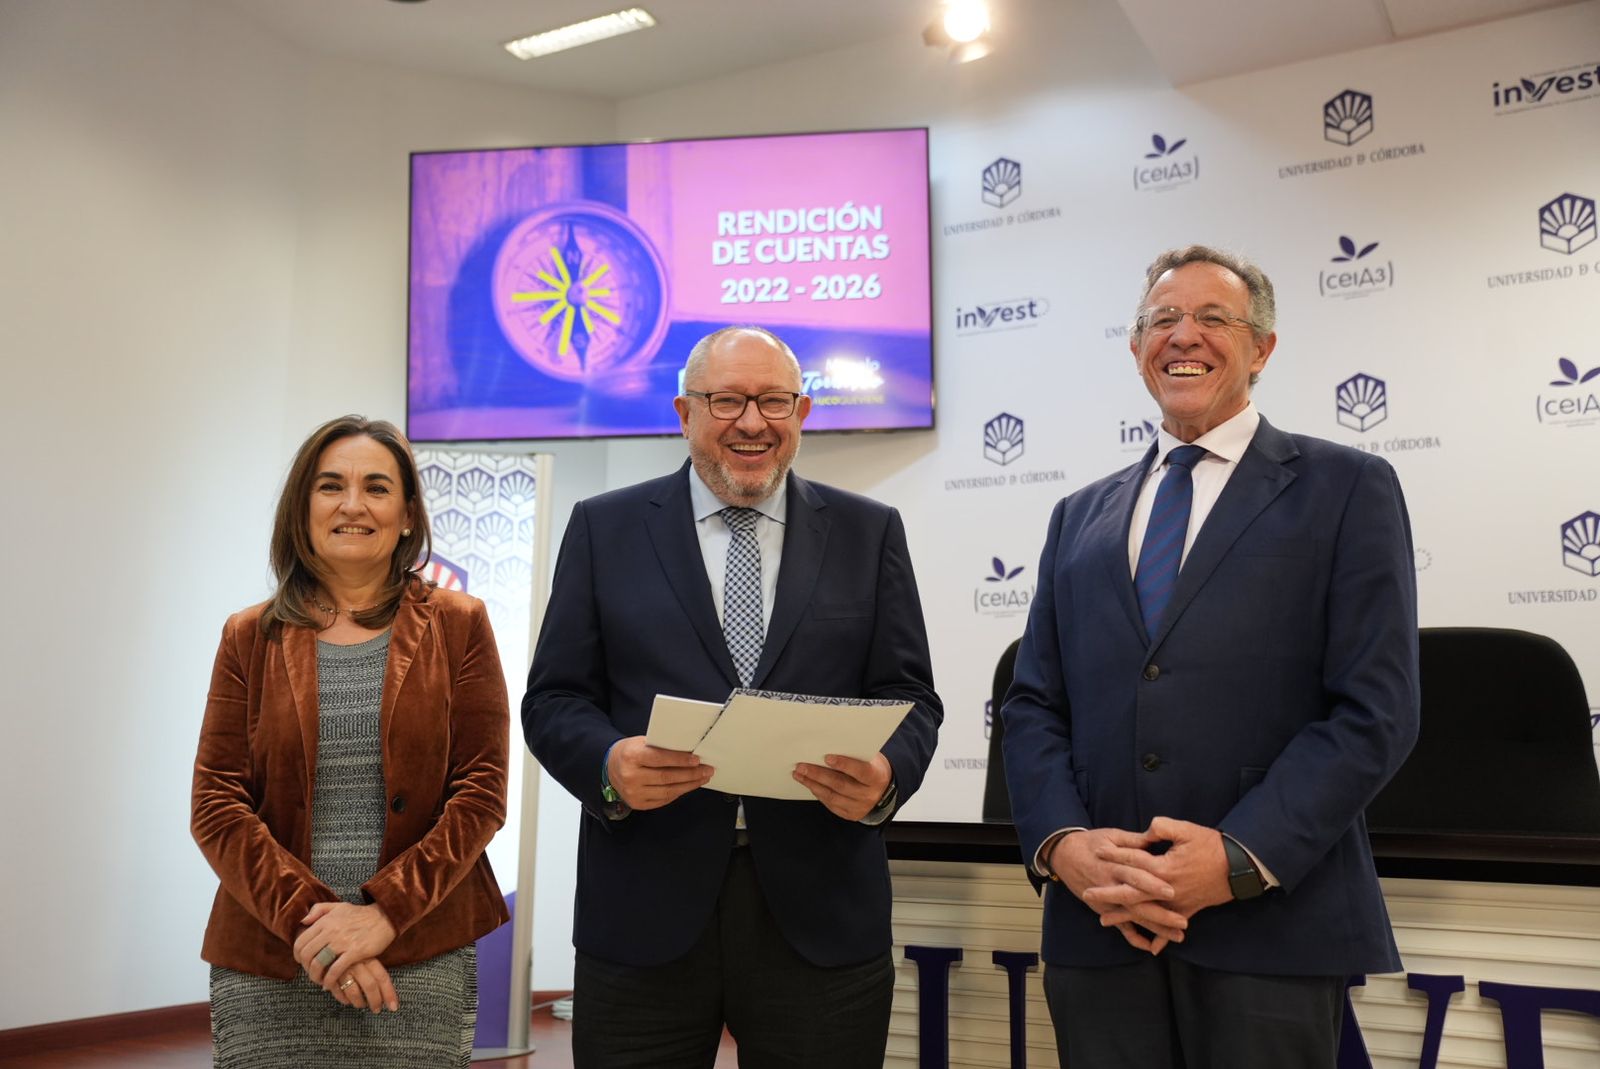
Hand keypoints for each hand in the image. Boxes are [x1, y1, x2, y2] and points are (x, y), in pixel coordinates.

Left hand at [294, 902, 396, 993]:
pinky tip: (329, 984)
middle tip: (311, 972)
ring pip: (318, 963)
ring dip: (315, 976)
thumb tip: (303, 921)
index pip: (301, 941)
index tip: (302, 962)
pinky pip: (335, 970)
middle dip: (305, 967)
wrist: (385, 917)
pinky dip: (329, 980)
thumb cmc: (361, 914)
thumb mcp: (338, 906)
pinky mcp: (354, 952)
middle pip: (306, 954)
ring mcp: (342, 942)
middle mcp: (330, 931)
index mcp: (325, 921)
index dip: (297, 955)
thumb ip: (318, 910)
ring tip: (319, 980)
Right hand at [327, 957, 399, 1012]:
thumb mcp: (363, 954)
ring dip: (358, 1002)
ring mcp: (343, 969)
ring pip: (354, 992)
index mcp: (368, 957)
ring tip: (361, 1005)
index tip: (393, 1006)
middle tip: (376, 1009)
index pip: (382, 977)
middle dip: (375, 1001)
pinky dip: (343, 999)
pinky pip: (338, 992)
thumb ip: (372, 969)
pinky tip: (347, 1000)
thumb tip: (384, 989)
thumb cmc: (349, 951)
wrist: (325, 942)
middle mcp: (357, 963)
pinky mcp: (329, 975)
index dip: (389, 993)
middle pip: (370, 986)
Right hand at [607, 736, 713, 809]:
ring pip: (667, 791)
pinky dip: (678, 793)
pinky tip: (688, 786)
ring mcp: (633, 793)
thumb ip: (661, 747)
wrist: (610, 767)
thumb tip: (688, 751)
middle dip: (690, 774)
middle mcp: (631, 776)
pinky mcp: (637, 804)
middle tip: (706, 770)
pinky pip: (663, 800)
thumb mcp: (641, 742)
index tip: (697, 760)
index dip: (680, 760)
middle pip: (666, 777)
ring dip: (688, 785)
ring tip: (702, 778)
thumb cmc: (630, 752)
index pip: (659, 758)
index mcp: (632, 756)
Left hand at [792, 752, 891, 820]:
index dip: (844, 764)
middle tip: (802, 766)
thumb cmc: (872, 767)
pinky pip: (831, 805)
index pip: (860, 771)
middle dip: (818, 774)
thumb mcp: (870, 758)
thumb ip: (854, 754)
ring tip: (799, 774)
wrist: (883, 789)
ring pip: (832, 796)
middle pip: (841, 785)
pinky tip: (810, 784)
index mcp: (877, 777)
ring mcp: (860, 807)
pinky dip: (818, 794)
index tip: (827, 757)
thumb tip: (828, 745)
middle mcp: (869, 795)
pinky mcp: (851, 815)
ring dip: (813, 784)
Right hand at [1049, 828, 1184, 953]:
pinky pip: (1121, 928)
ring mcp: (1108, 901)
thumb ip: (1133, 841)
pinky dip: (1135, 938)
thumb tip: (1154, 839)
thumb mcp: (1111, 835)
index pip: (1135, 876)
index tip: (1173, 891)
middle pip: (1138, 903)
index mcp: (1114, 865)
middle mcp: (1111, 886)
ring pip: (1134, 918)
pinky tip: (1151, 947)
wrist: (1065, 856)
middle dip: (1161, 914)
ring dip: (1156, 928)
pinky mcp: (1105, 910)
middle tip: (1183, 921)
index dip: (1153, 884)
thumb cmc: (1091, 843)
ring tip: (1179, 936)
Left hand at [1090, 817, 1232, 934]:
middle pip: (1131, 894)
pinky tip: (1149, 948)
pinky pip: (1171, 927)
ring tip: (1103, 920)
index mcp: (1164, 868)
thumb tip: (1146, 830)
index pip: (1133, 861)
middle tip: (1086, 893)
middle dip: (1107, 893)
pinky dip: (1160, 938)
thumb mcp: (1187, 830)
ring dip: (1124, 917)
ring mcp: (1177, 904)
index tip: (1098, 851)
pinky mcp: (1188, 911)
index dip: (1115, 855)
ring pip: (1145, 913)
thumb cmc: (1212, 846)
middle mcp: (1167, 890)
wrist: (1239, 867)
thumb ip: (1162, 827)